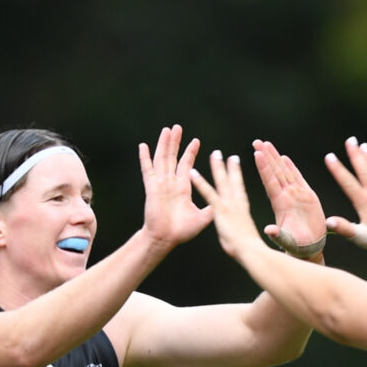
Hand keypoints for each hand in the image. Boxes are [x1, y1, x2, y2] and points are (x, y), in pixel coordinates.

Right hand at [138, 124, 212, 251]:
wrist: (164, 239)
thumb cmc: (181, 232)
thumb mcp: (202, 218)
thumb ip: (211, 208)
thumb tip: (223, 202)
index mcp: (182, 188)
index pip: (186, 165)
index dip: (190, 152)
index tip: (196, 140)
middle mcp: (170, 183)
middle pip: (172, 157)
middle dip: (176, 142)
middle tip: (178, 127)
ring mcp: (160, 184)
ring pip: (162, 159)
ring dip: (164, 144)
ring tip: (167, 130)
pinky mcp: (152, 188)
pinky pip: (148, 170)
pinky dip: (145, 158)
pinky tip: (143, 146)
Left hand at [187, 148, 267, 263]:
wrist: (251, 251)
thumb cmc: (249, 250)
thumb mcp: (244, 236)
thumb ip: (238, 230)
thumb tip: (237, 233)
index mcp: (243, 210)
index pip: (240, 189)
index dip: (238, 177)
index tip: (237, 167)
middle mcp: (237, 203)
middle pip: (233, 181)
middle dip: (230, 167)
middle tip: (228, 155)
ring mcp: (229, 205)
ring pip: (222, 181)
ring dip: (217, 167)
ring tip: (214, 154)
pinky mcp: (220, 210)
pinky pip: (208, 193)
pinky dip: (200, 182)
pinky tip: (192, 172)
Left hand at [252, 139, 326, 259]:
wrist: (309, 249)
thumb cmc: (297, 247)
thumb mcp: (285, 240)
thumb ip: (278, 235)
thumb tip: (269, 231)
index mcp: (280, 204)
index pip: (270, 181)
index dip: (264, 166)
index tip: (256, 153)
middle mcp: (286, 196)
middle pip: (275, 172)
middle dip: (266, 156)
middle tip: (256, 141)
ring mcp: (296, 195)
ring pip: (284, 172)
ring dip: (276, 158)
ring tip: (267, 144)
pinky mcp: (307, 196)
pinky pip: (298, 178)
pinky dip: (292, 168)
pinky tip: (285, 158)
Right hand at [323, 136, 366, 254]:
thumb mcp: (361, 237)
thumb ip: (344, 228)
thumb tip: (328, 221)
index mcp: (365, 202)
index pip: (347, 182)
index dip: (337, 169)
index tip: (330, 156)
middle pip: (364, 170)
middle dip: (356, 155)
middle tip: (350, 140)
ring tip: (365, 146)